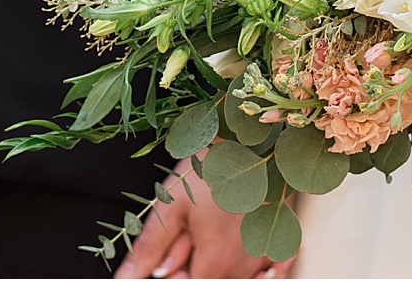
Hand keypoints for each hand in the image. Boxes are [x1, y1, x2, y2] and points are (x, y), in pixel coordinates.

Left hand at [114, 158, 293, 278]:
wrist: (252, 136)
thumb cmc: (211, 165)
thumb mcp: (171, 203)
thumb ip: (150, 248)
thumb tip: (126, 278)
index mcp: (216, 256)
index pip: (193, 286)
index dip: (179, 277)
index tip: (173, 260)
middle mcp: (245, 261)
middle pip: (218, 283)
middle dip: (198, 271)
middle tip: (190, 240)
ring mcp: (268, 250)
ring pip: (243, 280)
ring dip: (224, 269)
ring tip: (213, 237)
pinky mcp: (285, 237)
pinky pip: (278, 273)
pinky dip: (264, 275)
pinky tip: (250, 262)